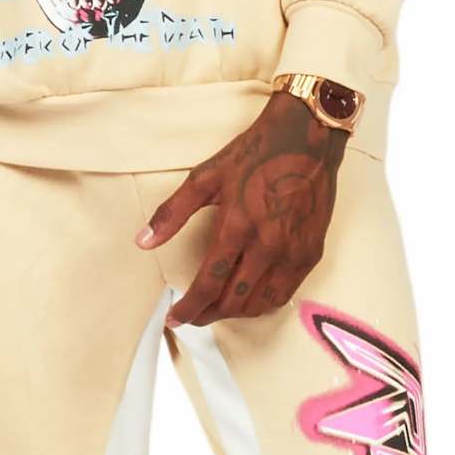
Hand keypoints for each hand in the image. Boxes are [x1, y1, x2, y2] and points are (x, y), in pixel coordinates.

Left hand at [135, 91, 345, 326]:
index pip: (209, 283)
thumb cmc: (255, 154)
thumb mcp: (206, 177)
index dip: (190, 307)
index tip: (176, 317)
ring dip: (237, 313)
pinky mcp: (312, 252)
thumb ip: (172, 213)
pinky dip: (264, 303)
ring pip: (262, 303)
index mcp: (238, 226)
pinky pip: (286, 292)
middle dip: (210, 314)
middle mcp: (268, 245)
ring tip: (219, 309)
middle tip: (194, 315)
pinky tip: (250, 299)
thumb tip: (143, 241)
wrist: (307, 137)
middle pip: (234, 300)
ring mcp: (294, 252)